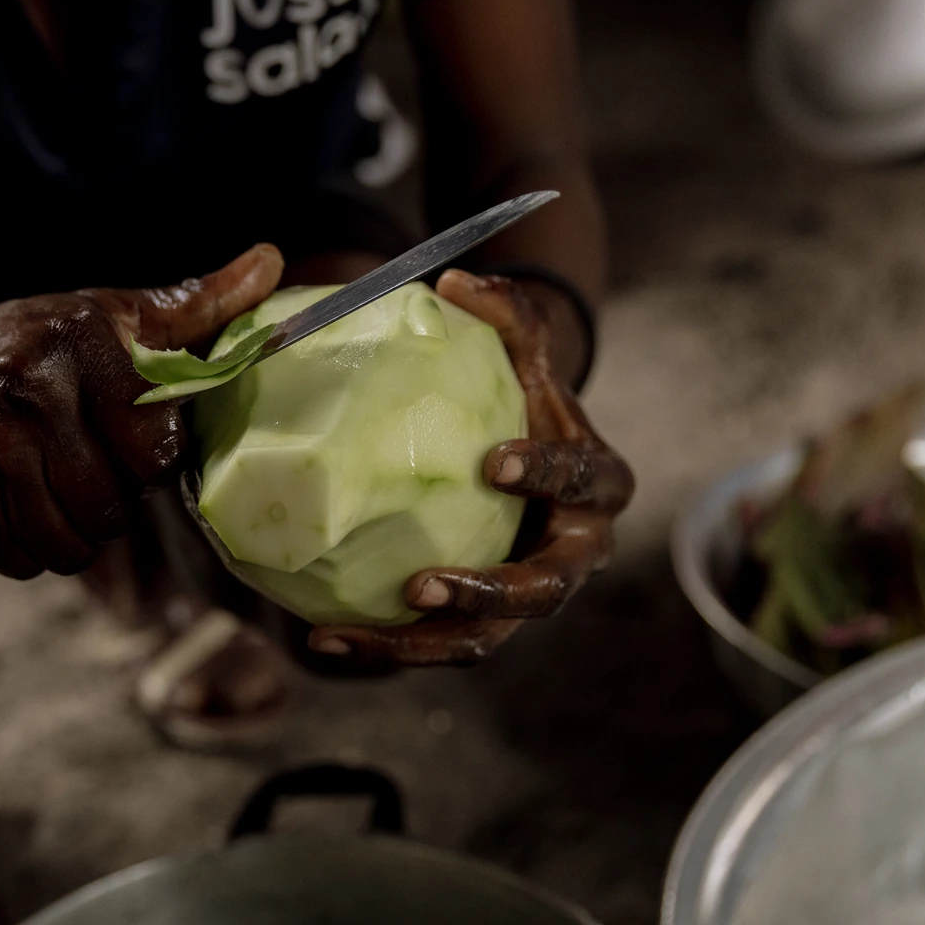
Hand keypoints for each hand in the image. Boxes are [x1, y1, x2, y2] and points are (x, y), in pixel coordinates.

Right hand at [0, 245, 282, 578]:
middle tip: (67, 469)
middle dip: (101, 506)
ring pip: (69, 545)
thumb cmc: (13, 351)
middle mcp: (29, 382)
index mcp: (78, 334)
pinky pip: (19, 561)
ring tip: (32, 489)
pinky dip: (14, 550)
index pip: (157, 451)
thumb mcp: (96, 315)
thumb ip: (187, 306)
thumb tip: (272, 265)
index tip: (117, 443)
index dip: (144, 463)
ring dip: (61, 536)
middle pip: (114, 508)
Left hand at [308, 267, 633, 664]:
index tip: (493, 462)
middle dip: (487, 593)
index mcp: (601, 486)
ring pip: (486, 637)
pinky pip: (440, 643)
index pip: (584, 481)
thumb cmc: (527, 398)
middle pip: (544, 588)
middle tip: (418, 583)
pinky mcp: (488, 620)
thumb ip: (507, 313)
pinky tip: (323, 636)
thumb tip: (455, 279)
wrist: (530, 457)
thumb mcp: (526, 353)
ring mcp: (531, 595)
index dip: (547, 474)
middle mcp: (577, 552)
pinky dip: (385, 645)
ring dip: (419, 642)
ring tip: (346, 633)